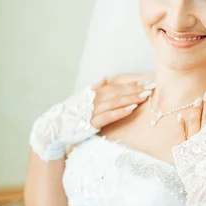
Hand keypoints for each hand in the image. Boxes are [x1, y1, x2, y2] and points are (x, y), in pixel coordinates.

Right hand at [29, 77, 154, 161]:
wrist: (54, 128)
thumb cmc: (70, 113)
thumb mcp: (82, 98)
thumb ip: (95, 88)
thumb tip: (106, 78)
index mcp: (93, 93)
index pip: (116, 86)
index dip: (131, 84)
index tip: (145, 81)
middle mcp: (93, 99)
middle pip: (118, 92)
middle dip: (135, 89)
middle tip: (151, 87)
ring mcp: (92, 111)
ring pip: (116, 102)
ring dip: (131, 99)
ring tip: (145, 96)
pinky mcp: (91, 123)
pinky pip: (109, 116)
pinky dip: (120, 111)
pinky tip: (131, 109)